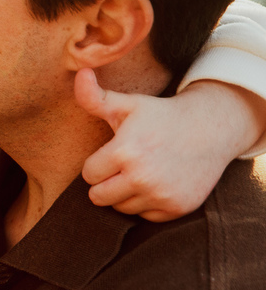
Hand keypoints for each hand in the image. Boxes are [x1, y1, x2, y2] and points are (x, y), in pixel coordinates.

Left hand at [79, 70, 265, 220]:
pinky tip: (158, 183)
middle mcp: (142, 177)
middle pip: (98, 197)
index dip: (98, 164)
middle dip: (106, 182)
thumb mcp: (128, 104)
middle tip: (124, 166)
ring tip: (142, 172)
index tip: (114, 153)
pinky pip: (144, 216)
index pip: (88, 175)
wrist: (211, 129)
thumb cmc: (161, 116)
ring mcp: (161, 195)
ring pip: (120, 208)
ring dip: (126, 194)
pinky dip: (148, 204)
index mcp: (125, 151)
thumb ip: (95, 97)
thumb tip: (79, 73)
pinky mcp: (177, 208)